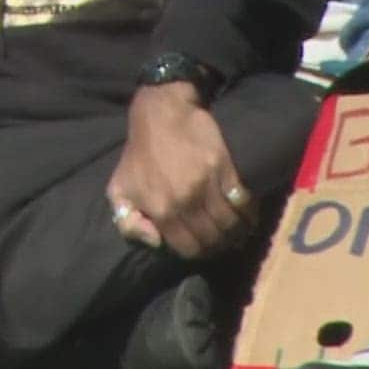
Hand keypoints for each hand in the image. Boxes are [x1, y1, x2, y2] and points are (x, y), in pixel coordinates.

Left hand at [107, 82, 252, 258]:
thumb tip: (155, 242)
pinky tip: (247, 216)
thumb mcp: (119, 189)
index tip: (202, 249)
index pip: (187, 248)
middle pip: (212, 239)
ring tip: (237, 233)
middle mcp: (184, 201)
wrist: (160, 115)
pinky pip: (243, 202)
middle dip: (218, 246)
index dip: (197, 253)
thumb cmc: (139, 155)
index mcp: (159, 210)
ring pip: (231, 224)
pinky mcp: (224, 169)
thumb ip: (128, 222)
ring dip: (236, 233)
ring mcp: (206, 185)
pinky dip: (249, 214)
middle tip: (222, 243)